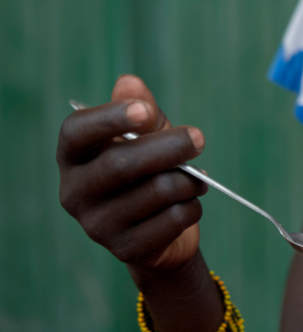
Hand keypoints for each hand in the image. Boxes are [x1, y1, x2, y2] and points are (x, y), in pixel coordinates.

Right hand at [57, 75, 207, 271]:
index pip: (77, 132)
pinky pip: (172, 219)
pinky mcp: (125, 249)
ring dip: (189, 180)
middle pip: (122, 164)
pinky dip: (192, 206)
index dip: (110, 119)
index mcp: (73, 156)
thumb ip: (141, 108)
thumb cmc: (150, 168)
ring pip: (156, 191)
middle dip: (169, 147)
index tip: (146, 111)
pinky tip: (190, 203)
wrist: (162, 230)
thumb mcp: (148, 133)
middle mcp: (75, 192)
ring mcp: (97, 225)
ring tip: (197, 178)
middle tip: (199, 138)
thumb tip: (130, 82)